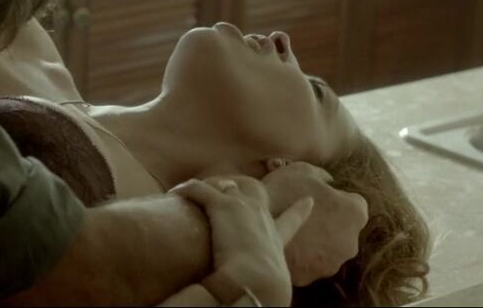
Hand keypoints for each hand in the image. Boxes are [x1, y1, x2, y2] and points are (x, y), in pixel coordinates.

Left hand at [172, 176, 312, 306]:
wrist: (257, 281)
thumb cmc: (262, 290)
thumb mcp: (270, 288)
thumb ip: (266, 289)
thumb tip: (264, 306)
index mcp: (275, 238)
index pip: (290, 220)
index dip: (299, 210)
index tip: (308, 200)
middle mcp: (262, 217)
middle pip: (254, 192)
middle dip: (240, 189)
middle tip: (225, 190)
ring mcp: (243, 207)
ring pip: (225, 185)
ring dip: (209, 188)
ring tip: (191, 193)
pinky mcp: (222, 205)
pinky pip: (199, 189)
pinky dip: (185, 189)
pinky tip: (174, 193)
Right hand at [262, 161, 368, 284]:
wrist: (250, 228)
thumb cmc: (281, 193)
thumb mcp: (304, 170)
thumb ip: (324, 176)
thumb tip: (330, 182)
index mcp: (355, 214)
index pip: (355, 202)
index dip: (335, 197)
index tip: (319, 196)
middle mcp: (351, 242)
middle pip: (343, 229)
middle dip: (329, 222)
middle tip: (305, 214)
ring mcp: (331, 264)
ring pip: (327, 250)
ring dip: (316, 242)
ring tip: (293, 232)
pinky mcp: (311, 277)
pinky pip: (309, 265)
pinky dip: (301, 257)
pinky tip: (285, 246)